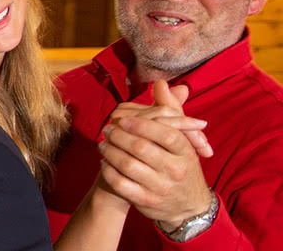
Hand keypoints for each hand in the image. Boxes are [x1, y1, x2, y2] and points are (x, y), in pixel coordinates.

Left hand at [97, 81, 212, 223]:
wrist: (188, 206)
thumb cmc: (181, 164)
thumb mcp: (182, 139)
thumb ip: (170, 110)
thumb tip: (161, 83)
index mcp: (186, 152)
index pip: (165, 133)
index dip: (140, 124)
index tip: (121, 119)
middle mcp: (175, 170)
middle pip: (141, 147)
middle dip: (119, 136)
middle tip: (106, 129)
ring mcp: (161, 187)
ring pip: (128, 165)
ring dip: (109, 152)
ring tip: (102, 143)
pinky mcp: (146, 201)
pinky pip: (121, 184)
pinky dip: (108, 171)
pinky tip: (104, 162)